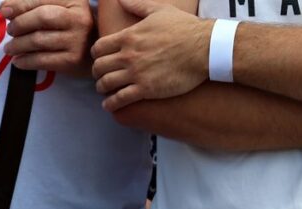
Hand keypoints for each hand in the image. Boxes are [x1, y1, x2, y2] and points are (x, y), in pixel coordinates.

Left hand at [1, 0, 94, 76]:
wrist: (96, 50)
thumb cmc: (71, 26)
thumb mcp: (62, 8)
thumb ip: (37, 5)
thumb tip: (6, 8)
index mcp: (74, 0)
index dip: (20, 4)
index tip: (4, 10)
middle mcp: (78, 18)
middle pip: (42, 17)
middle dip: (20, 24)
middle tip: (10, 31)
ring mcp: (77, 40)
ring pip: (39, 40)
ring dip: (17, 45)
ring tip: (9, 48)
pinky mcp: (72, 60)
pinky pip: (42, 60)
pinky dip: (25, 61)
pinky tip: (18, 61)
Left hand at [90, 0, 211, 110]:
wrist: (205, 48)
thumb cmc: (185, 28)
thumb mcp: (160, 11)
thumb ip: (138, 6)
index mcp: (129, 36)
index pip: (98, 48)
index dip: (96, 54)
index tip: (100, 58)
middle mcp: (128, 55)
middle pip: (98, 67)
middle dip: (97, 72)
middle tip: (101, 75)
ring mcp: (136, 73)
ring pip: (105, 84)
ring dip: (102, 88)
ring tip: (105, 90)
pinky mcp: (145, 89)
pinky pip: (119, 99)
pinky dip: (110, 104)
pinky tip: (110, 105)